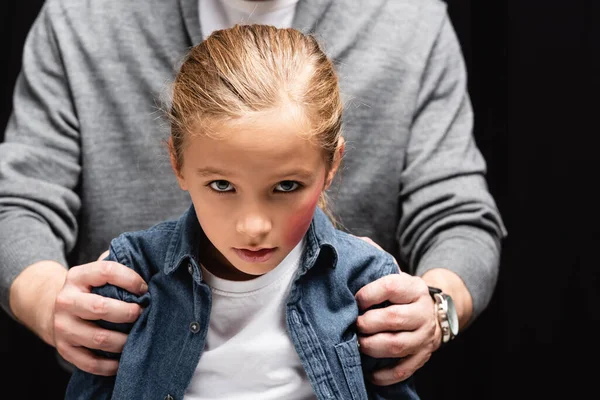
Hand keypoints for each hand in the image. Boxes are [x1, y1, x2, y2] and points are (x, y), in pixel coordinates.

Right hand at [53, 256, 147, 375]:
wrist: (53, 309)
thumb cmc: (90, 289)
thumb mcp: (96, 272)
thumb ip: (117, 264)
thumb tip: (147, 266)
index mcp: (77, 276)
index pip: (106, 271)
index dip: (131, 279)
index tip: (145, 289)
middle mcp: (66, 301)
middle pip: (100, 308)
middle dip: (128, 313)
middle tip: (143, 314)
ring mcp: (63, 327)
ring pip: (98, 338)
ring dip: (124, 341)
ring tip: (139, 336)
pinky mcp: (65, 349)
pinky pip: (90, 362)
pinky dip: (111, 365)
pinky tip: (125, 359)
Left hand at [355, 270, 439, 385]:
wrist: (433, 312)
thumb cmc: (402, 294)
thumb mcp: (395, 274)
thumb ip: (375, 263)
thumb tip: (355, 250)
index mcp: (415, 288)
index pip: (391, 288)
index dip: (367, 295)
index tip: (355, 301)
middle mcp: (423, 312)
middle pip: (394, 319)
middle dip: (367, 323)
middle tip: (354, 324)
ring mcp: (424, 337)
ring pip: (397, 346)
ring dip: (371, 346)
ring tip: (357, 343)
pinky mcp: (422, 357)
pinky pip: (402, 370)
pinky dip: (383, 375)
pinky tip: (368, 371)